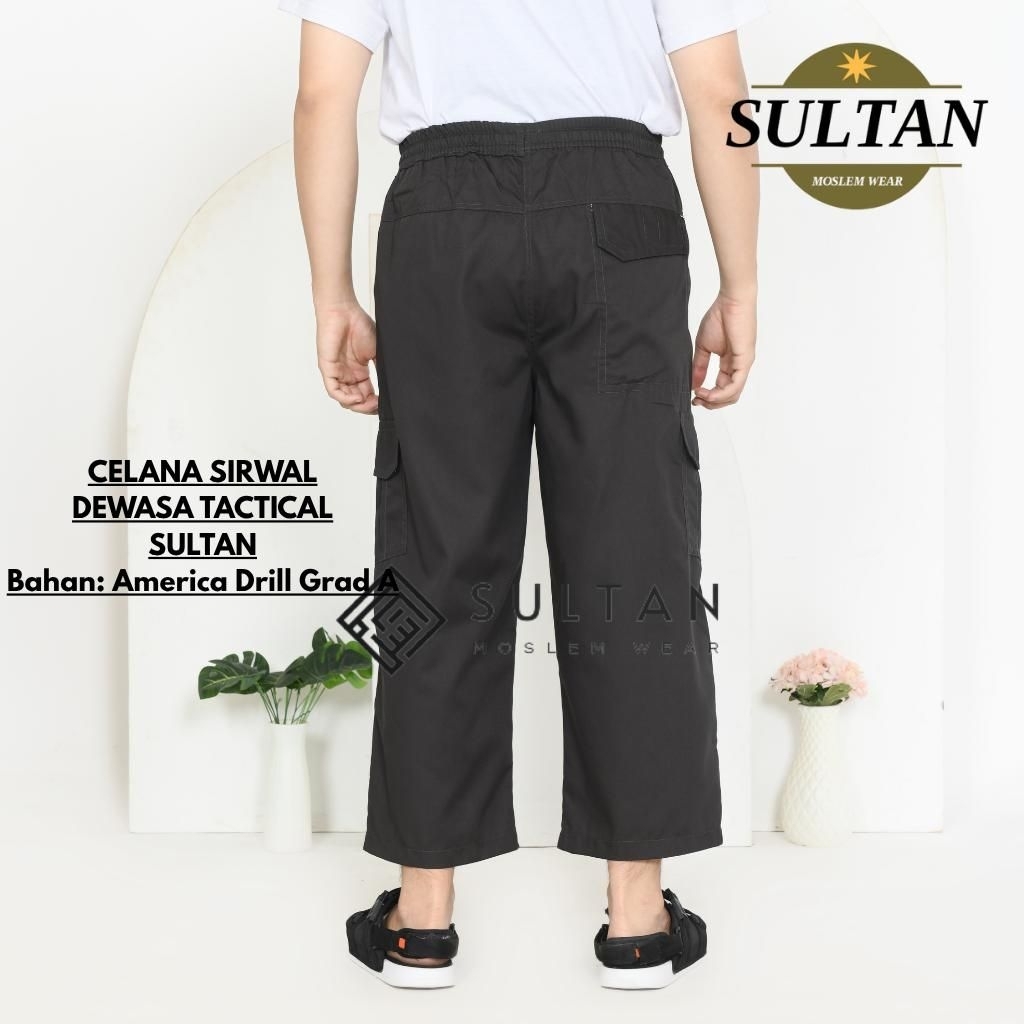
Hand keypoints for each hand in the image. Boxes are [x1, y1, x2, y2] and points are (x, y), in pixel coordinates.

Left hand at [315, 300, 378, 413]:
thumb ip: (382, 368)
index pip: (366, 395)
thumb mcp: (377, 351)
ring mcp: (337, 372)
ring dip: (357, 405)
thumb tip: (393, 386)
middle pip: (356, 401)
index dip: (375, 403)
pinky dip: (345, 398)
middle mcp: (347, 375)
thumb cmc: (359, 325)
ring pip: (345, 399)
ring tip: (369, 404)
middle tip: (378, 407)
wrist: (344, 310)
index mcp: (359, 372)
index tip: (385, 405)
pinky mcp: (327, 369)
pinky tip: (357, 398)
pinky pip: (334, 390)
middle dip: (367, 407)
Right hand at [691, 291, 755, 408]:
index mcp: (730, 363)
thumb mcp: (704, 346)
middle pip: (729, 396)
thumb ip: (700, 366)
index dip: (707, 396)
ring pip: (732, 394)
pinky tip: (707, 392)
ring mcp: (743, 364)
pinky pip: (735, 385)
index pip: (722, 388)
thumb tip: (693, 384)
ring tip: (700, 396)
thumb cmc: (719, 317)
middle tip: (696, 401)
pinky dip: (720, 393)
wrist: (730, 301)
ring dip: (714, 401)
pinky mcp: (745, 361)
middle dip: (711, 403)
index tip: (693, 395)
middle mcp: (739, 367)